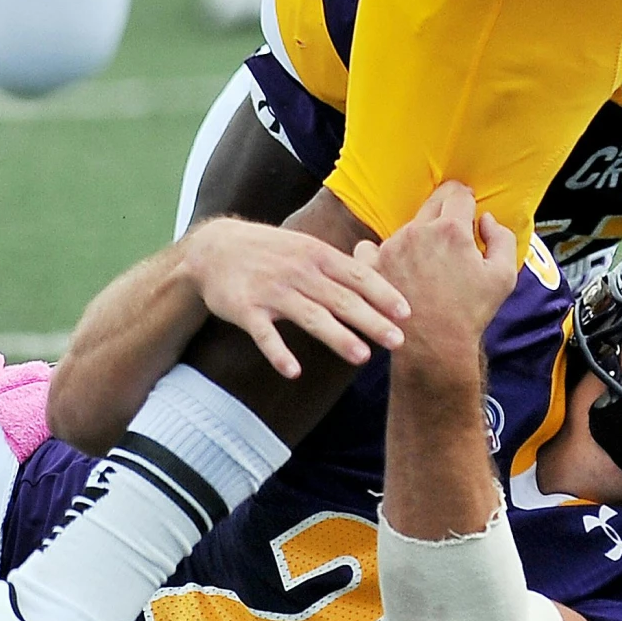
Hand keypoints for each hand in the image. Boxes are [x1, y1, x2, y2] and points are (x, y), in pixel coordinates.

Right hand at [180, 217, 410, 379]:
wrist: (215, 248)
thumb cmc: (271, 251)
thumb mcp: (306, 248)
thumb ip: (338, 265)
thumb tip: (379, 274)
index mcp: (318, 255)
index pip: (358, 275)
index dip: (384, 294)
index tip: (407, 313)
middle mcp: (299, 272)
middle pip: (341, 298)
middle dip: (372, 320)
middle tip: (398, 341)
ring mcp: (272, 291)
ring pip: (310, 316)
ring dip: (337, 337)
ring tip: (362, 357)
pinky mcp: (246, 310)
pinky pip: (264, 335)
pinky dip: (278, 353)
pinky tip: (293, 372)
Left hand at [364, 183, 518, 378]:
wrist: (434, 348)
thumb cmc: (471, 313)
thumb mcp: (504, 275)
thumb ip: (502, 237)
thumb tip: (485, 219)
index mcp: (451, 229)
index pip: (459, 194)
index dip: (467, 201)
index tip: (468, 213)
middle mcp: (418, 231)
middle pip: (433, 202)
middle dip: (446, 212)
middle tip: (451, 237)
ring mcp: (391, 247)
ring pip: (408, 225)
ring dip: (419, 235)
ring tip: (427, 263)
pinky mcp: (371, 265)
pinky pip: (371, 246)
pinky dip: (382, 253)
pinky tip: (394, 268)